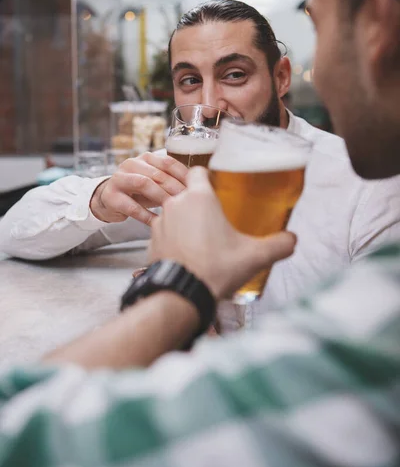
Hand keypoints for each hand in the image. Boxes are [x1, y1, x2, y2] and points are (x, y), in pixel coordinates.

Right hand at [90, 152, 187, 225]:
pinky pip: (131, 206)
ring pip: (143, 184)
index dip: (183, 174)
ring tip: (173, 209)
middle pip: (157, 173)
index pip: (168, 162)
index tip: (196, 187)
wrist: (108, 200)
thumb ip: (171, 182)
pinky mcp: (111, 196)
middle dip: (174, 188)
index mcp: (145, 158)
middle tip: (188, 201)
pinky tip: (157, 222)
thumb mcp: (155, 183)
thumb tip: (198, 187)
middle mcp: (131, 164)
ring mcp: (119, 179)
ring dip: (160, 197)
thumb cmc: (138, 192)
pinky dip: (146, 215)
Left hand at [150, 167, 295, 300]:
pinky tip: (189, 254)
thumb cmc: (214, 270)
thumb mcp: (255, 256)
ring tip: (203, 240)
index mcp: (200, 198)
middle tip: (217, 220)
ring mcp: (161, 222)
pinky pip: (165, 232)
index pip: (199, 171)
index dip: (209, 177)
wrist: (181, 294)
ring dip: (187, 222)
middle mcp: (176, 204)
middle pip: (188, 194)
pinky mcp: (152, 240)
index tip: (218, 188)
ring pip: (176, 213)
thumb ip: (279, 244)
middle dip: (201, 205)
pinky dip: (175, 239)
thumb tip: (291, 240)